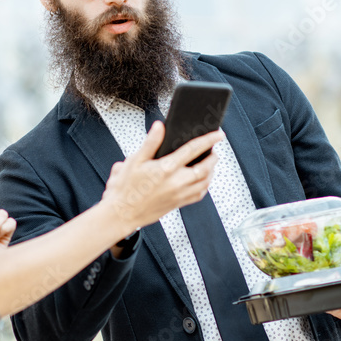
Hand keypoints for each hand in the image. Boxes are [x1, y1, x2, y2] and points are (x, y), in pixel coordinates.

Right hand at [101, 121, 223, 235]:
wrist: (122, 213)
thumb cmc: (125, 188)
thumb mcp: (134, 161)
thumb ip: (150, 142)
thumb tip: (159, 127)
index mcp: (166, 168)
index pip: (193, 150)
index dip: (208, 140)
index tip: (218, 135)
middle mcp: (176, 182)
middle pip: (205, 168)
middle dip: (213, 158)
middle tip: (215, 151)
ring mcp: (179, 194)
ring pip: (205, 182)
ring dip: (211, 172)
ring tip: (210, 164)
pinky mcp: (177, 204)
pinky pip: (198, 195)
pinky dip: (205, 186)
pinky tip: (202, 182)